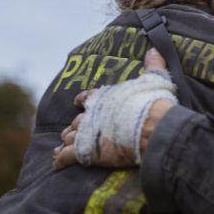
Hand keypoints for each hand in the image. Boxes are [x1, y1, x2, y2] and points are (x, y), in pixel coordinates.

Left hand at [53, 48, 176, 170]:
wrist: (153, 128)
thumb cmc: (154, 103)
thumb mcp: (156, 79)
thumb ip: (153, 64)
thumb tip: (155, 48)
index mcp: (103, 97)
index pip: (86, 97)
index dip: (81, 100)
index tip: (77, 103)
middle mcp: (91, 114)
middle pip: (77, 121)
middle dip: (74, 127)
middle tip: (71, 133)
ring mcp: (85, 133)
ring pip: (69, 138)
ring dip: (66, 143)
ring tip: (61, 149)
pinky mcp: (85, 152)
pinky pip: (66, 157)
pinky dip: (60, 161)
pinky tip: (57, 165)